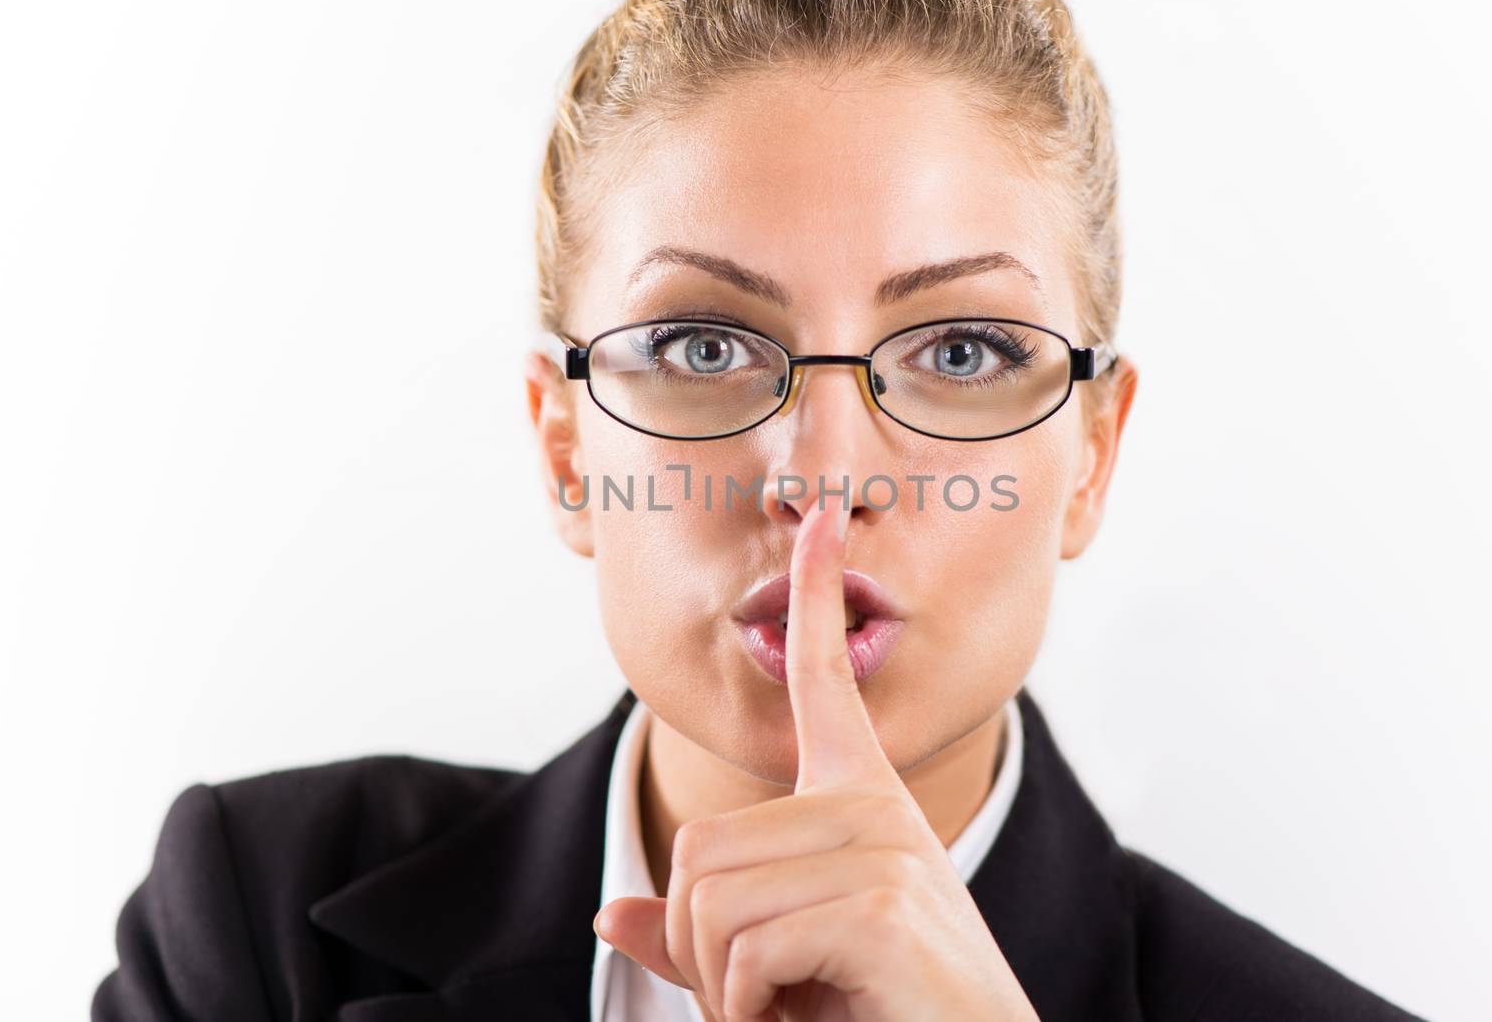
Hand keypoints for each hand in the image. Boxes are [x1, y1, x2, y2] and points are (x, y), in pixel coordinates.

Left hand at [594, 503, 1038, 1021]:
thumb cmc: (875, 1011)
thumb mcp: (775, 967)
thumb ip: (698, 936)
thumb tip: (607, 913)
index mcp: (861, 803)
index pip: (827, 680)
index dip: (817, 596)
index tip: (818, 519)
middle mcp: (875, 808)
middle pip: (702, 847)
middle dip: (700, 946)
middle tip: (762, 997)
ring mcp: (884, 848)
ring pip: (711, 901)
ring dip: (722, 986)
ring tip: (786, 1010)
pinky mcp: (881, 902)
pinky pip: (743, 948)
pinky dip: (745, 1008)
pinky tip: (803, 1018)